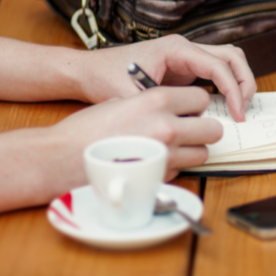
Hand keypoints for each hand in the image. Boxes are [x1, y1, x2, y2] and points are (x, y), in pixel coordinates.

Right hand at [52, 86, 222, 181]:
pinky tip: (155, 160)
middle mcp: (167, 126)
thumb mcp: (121, 101)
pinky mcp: (160, 177)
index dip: (196, 104)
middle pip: (213, 129)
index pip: (202, 98)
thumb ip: (152, 104)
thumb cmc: (87, 129)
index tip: (189, 109)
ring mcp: (166, 155)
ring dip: (193, 150)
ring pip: (203, 153)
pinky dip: (175, 166)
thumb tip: (174, 109)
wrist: (62, 158)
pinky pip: (183, 170)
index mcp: (157, 100)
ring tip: (172, 147)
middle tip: (190, 129)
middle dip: (204, 129)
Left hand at [76, 35, 255, 121]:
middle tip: (244, 110)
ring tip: (239, 108)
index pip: (219, 65)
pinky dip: (227, 86)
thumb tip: (189, 125)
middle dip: (244, 83)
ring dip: (239, 82)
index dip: (233, 91)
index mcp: (176, 48)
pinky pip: (216, 72)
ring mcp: (187, 56)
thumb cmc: (106, 78)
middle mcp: (185, 48)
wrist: (89, 71)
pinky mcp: (185, 68)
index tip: (237, 114)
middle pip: (232, 57)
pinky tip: (224, 107)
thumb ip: (161, 109)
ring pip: (228, 60)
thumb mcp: (133, 97)